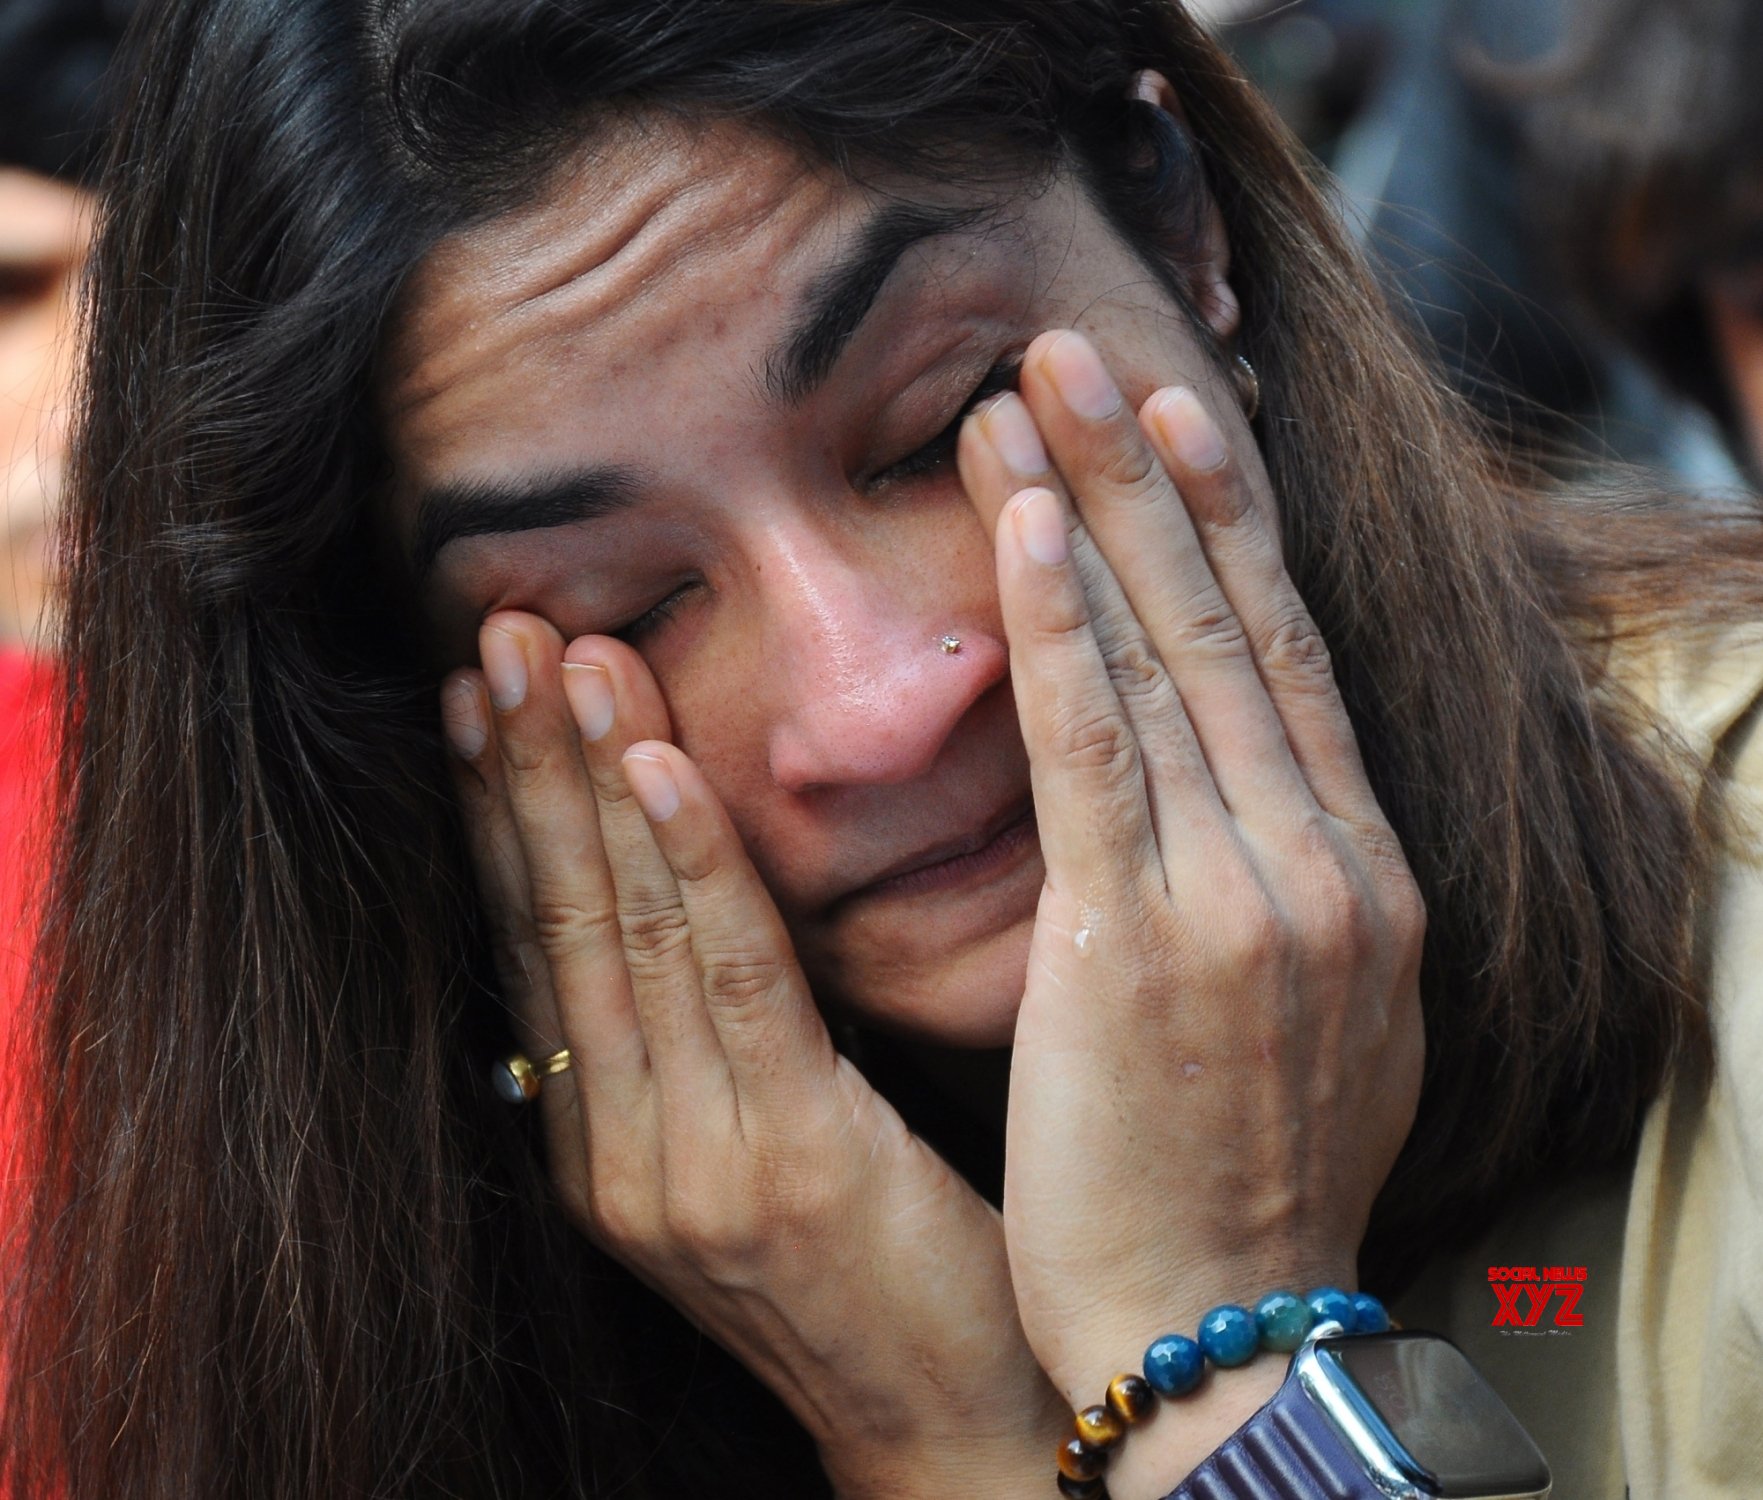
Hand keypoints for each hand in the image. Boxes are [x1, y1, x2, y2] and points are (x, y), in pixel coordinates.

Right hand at [438, 620, 1065, 1497]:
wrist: (956, 1421)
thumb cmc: (881, 1262)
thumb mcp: (770, 1133)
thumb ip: (714, 1027)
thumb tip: (687, 890)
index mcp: (609, 1133)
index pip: (537, 940)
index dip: (499, 809)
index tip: (477, 688)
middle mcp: (620, 1145)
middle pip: (555, 918)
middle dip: (520, 767)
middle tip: (497, 630)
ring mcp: (691, 1161)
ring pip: (623, 933)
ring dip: (586, 784)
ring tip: (562, 659)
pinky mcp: (789, 1163)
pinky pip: (733, 984)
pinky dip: (690, 867)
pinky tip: (663, 769)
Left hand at [957, 332, 1425, 1497]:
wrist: (1220, 1331)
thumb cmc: (1230, 1182)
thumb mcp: (1303, 1017)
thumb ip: (1277, 893)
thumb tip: (1237, 805)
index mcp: (1356, 874)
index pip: (1285, 659)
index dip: (1228, 529)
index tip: (1174, 424)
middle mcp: (1324, 857)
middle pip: (1233, 622)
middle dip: (1155, 472)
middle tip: (1084, 345)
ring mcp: (1248, 892)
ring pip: (1168, 655)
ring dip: (1096, 503)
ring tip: (1030, 382)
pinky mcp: (1144, 939)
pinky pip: (1097, 746)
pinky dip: (1061, 620)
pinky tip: (1018, 517)